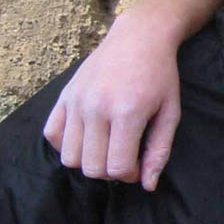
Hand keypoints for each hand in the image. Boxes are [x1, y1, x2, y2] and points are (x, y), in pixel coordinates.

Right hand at [43, 9, 180, 190]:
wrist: (139, 38)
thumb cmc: (160, 76)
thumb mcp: (171, 112)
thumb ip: (159, 151)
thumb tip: (147, 185)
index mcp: (127, 113)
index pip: (116, 167)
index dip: (129, 175)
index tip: (138, 165)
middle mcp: (96, 108)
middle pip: (91, 167)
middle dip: (110, 171)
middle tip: (124, 156)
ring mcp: (76, 101)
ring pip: (69, 157)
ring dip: (88, 161)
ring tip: (107, 147)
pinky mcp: (64, 96)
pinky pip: (52, 135)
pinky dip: (67, 144)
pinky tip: (88, 136)